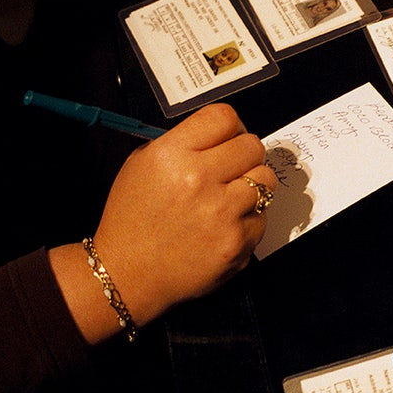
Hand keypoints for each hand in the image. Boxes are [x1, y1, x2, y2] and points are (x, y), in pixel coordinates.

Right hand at [90, 104, 274, 324]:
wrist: (128, 274)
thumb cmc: (133, 219)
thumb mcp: (141, 165)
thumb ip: (184, 143)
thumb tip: (224, 136)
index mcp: (172, 154)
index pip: (225, 117)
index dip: (231, 127)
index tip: (229, 138)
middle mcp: (199, 179)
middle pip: (252, 145)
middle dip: (244, 155)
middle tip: (230, 170)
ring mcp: (222, 213)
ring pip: (265, 179)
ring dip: (251, 186)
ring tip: (229, 198)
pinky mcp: (238, 242)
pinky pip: (263, 216)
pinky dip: (248, 219)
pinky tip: (224, 226)